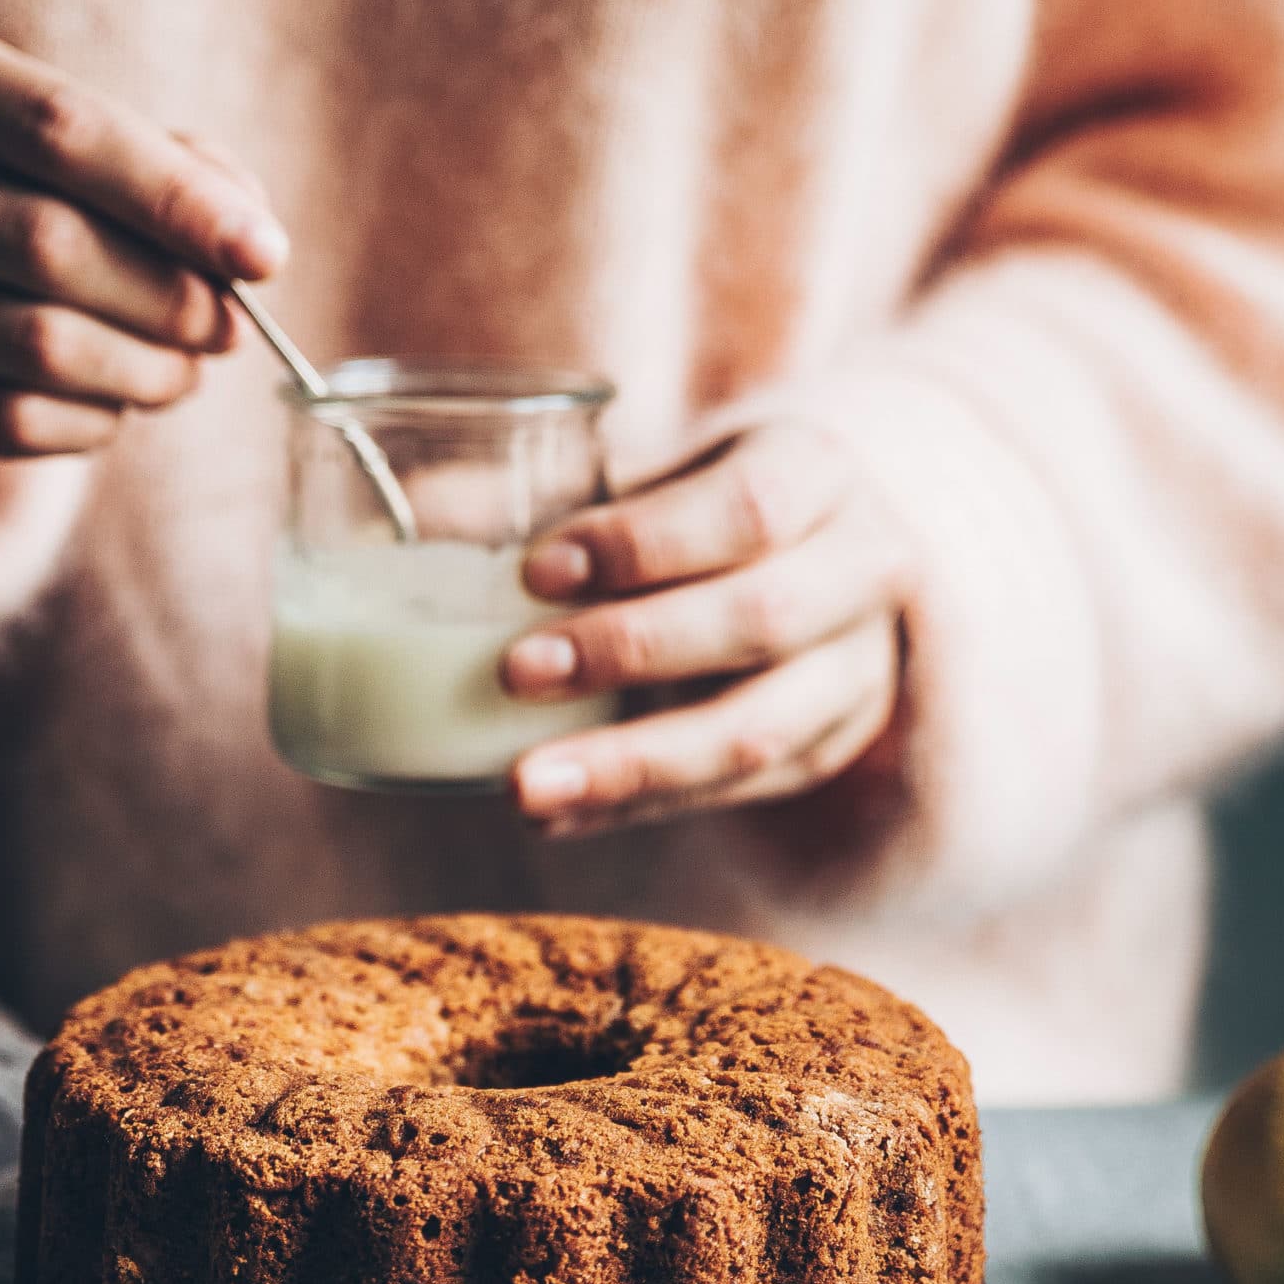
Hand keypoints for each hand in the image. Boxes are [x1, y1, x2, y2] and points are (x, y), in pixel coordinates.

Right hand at [0, 27, 285, 475]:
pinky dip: (93, 420)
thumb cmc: (8, 206)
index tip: (266, 256)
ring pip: (39, 344)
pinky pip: (14, 420)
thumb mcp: (79, 156)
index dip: (178, 199)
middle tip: (228, 327)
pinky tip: (113, 403)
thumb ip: (176, 172)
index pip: (65, 131)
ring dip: (144, 370)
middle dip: (170, 296)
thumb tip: (250, 245)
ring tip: (184, 370)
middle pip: (53, 242)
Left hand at [502, 422, 911, 835]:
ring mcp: (856, 673)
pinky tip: (554, 814)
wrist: (824, 558)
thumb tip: (421, 512)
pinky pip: (730, 794)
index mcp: (816, 473)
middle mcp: (862, 571)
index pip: (747, 509)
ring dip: (631, 764)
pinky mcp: (826, 750)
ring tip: (524, 786)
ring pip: (756, 732)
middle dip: (631, 649)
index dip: (643, 543)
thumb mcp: (664, 469)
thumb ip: (562, 488)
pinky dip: (633, 807)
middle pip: (762, 618)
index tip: (538, 569)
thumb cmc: (713, 501)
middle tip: (514, 672)